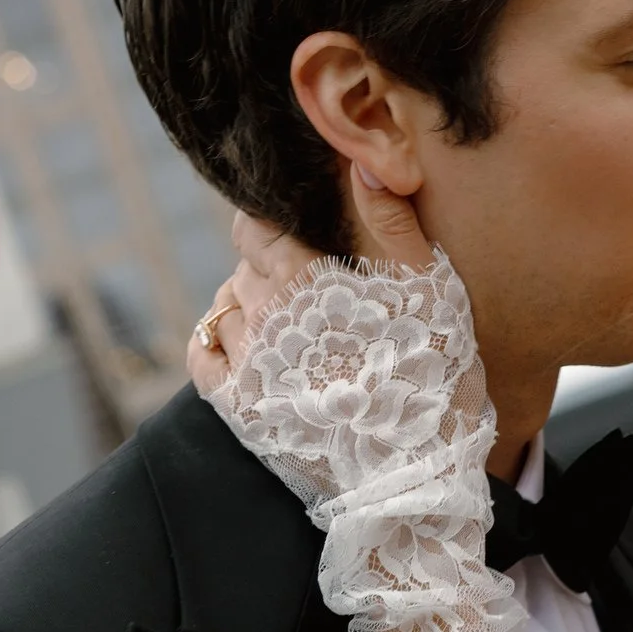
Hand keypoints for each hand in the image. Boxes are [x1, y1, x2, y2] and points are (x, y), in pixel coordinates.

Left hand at [188, 168, 434, 400]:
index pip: (256, 224)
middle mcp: (262, 312)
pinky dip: (214, 343)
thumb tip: (359, 160)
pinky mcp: (238, 407)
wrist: (414, 470)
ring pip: (223, 307)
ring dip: (247, 306)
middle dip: (268, 266)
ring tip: (283, 322)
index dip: (275, 224)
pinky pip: (202, 356)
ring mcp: (246, 362)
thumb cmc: (430, 375)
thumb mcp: (430, 290)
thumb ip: (393, 222)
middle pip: (243, 265)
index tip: (298, 236)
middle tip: (306, 287)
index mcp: (303, 275)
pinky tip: (243, 346)